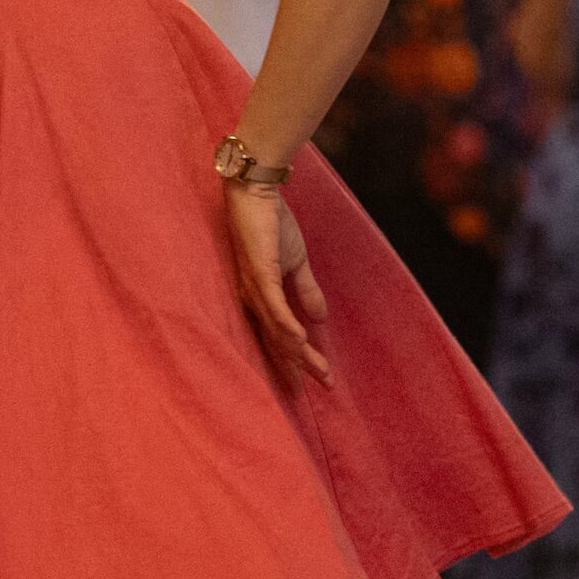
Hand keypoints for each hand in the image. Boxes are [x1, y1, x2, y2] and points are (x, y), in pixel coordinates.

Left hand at [220, 170, 332, 386]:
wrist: (258, 192)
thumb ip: (307, 291)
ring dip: (299, 353)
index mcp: (262, 300)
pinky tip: (300, 342)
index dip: (300, 361)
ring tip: (318, 371)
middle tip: (324, 386)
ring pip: (278, 331)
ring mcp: (255, 289)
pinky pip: (273, 306)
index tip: (321, 379)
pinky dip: (287, 326)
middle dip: (301, 367)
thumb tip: (321, 319)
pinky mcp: (259, 273)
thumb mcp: (297, 263)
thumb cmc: (271, 224)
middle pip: (279, 343)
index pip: (281, 339)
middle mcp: (254, 301)